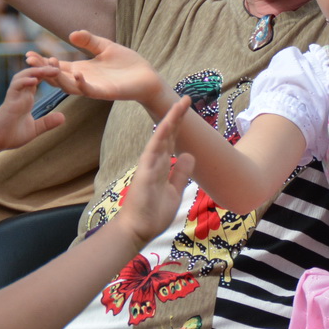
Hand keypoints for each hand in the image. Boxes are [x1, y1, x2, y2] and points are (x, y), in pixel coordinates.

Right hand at [0, 68, 66, 152]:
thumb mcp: (34, 129)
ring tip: (48, 69)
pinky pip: (15, 87)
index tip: (59, 69)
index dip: (47, 73)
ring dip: (35, 71)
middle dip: (43, 68)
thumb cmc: (11, 135)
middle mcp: (21, 95)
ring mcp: (14, 97)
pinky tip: (34, 80)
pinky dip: (24, 82)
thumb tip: (63, 117)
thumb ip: (47, 122)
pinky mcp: (8, 102)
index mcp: (27, 98)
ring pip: (23, 77)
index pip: (37, 80)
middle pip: (31, 75)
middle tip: (57, 65)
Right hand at [24, 30, 162, 106]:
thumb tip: (71, 34)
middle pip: (57, 77)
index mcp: (81, 70)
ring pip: (69, 86)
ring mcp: (93, 88)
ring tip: (50, 63)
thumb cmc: (127, 63)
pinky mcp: (105, 93)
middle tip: (30, 60)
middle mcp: (83, 80)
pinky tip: (78, 73)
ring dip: (58, 77)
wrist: (147, 76)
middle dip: (43, 69)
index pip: (57, 66)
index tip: (29, 53)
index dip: (43, 61)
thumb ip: (89, 41)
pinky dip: (82, 83)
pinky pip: (90, 91)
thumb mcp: (105, 47)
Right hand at [120, 97, 195, 245]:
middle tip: (187, 98)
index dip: (180, 125)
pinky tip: (167, 123)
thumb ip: (181, 173)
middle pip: (168, 134)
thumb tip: (190, 155)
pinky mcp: (145, 171)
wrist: (138, 230)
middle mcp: (156, 161)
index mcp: (163, 166)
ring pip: (161, 137)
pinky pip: (153, 150)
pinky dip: (160, 136)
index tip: (188, 109)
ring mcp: (149, 164)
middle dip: (177, 116)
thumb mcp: (175, 191)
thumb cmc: (153, 213)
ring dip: (171, 120)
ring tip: (181, 103)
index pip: (173, 141)